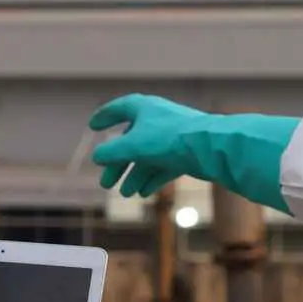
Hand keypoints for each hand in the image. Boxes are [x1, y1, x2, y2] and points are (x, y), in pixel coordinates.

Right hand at [89, 94, 299, 213]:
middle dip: (117, 163)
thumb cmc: (169, 139)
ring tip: (125, 193)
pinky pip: (164, 166)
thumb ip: (111, 152)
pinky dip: (153, 178)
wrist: (209, 147)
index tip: (93, 126)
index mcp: (144, 108)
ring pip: (148, 157)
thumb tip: (97, 157)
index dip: (105, 116)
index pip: (120, 108)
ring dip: (135, 175)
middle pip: (131, 141)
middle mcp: (158, 119)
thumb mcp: (133, 145)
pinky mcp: (186, 153)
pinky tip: (143, 193)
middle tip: (106, 184)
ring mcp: (173, 137)